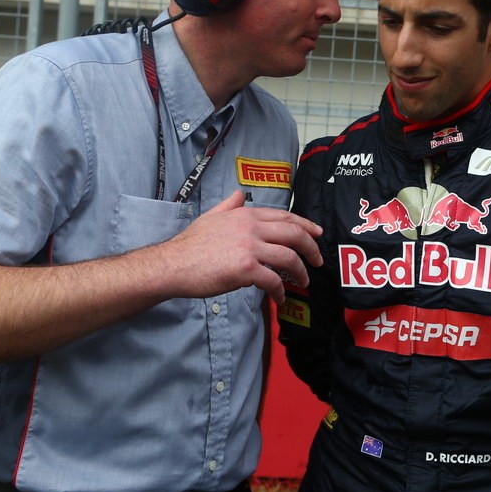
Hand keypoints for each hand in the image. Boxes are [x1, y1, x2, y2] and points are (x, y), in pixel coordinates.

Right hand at [162, 190, 322, 303]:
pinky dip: (280, 291)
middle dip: (312, 247)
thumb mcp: (211, 216)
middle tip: (318, 261)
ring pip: (289, 257)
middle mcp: (251, 227)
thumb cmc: (190, 244)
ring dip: (301, 272)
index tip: (317, 233)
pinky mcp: (246, 268)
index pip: (285, 216)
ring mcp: (250, 247)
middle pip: (294, 234)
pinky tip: (279, 298)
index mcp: (246, 215)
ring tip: (303, 282)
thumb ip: (229, 205)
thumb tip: (239, 194)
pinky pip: (274, 280)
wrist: (172, 264)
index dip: (305, 225)